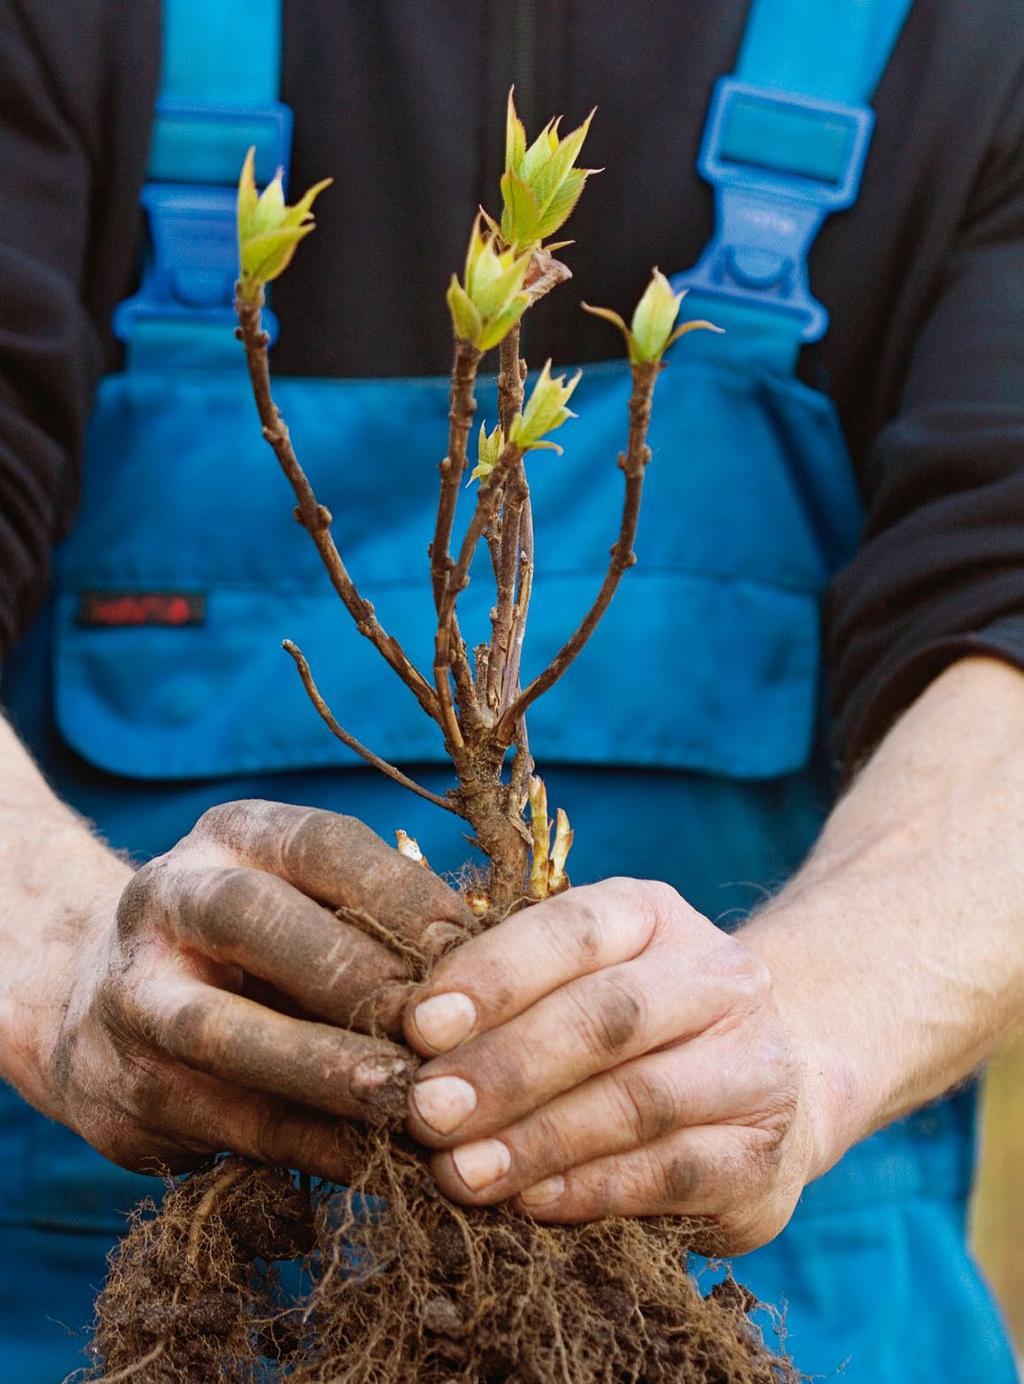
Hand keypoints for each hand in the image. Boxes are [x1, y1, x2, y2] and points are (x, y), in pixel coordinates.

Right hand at [41, 800, 471, 1179]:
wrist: (101, 1007)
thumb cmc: (259, 945)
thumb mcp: (306, 900)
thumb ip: (379, 922)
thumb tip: (496, 969)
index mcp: (233, 836)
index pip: (320, 845)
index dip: (399, 896)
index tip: (468, 949)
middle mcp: (168, 900)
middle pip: (255, 921)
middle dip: (357, 977)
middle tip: (442, 1027)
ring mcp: (134, 997)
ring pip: (229, 1035)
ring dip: (331, 1072)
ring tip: (414, 1102)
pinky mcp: (128, 1093)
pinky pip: (236, 1126)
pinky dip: (320, 1147)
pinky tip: (386, 1160)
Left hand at [404, 877, 828, 1253]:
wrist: (766, 1085)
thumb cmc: (628, 1029)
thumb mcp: (575, 984)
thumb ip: (506, 1000)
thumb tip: (404, 1043)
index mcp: (651, 915)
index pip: (573, 929)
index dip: (494, 975)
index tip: (419, 1026)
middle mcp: (717, 976)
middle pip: (606, 1016)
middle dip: (506, 1066)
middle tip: (426, 1110)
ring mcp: (753, 1065)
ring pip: (638, 1099)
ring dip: (538, 1140)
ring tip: (462, 1171)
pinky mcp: (762, 1155)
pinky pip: (671, 1174)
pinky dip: (592, 1190)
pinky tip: (530, 1201)